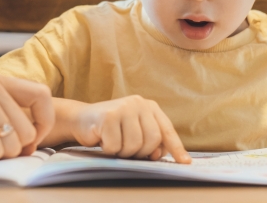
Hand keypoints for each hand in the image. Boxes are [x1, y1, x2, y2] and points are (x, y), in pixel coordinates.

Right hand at [68, 96, 190, 163]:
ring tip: (114, 142)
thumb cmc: (111, 129)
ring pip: (134, 146)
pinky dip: (108, 149)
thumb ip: (150, 141)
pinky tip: (102, 139)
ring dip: (122, 152)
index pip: (166, 130)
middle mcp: (138, 103)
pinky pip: (115, 147)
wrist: (82, 119)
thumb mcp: (134, 132)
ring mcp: (123, 108)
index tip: (185, 162)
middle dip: (140, 152)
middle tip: (126, 148)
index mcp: (149, 107)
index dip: (176, 148)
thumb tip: (159, 154)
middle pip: (152, 141)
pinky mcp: (108, 116)